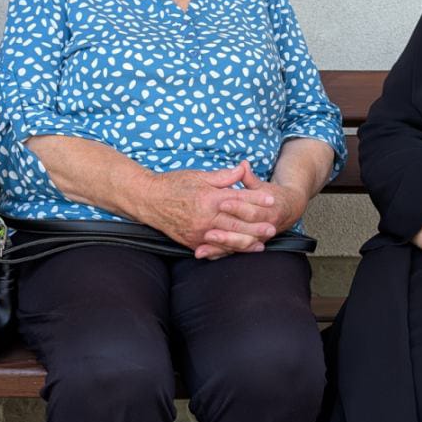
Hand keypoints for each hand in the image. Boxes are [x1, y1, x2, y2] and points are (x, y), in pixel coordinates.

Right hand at [140, 163, 278, 257]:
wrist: (148, 200)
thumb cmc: (173, 184)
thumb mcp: (198, 175)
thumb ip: (223, 177)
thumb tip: (242, 169)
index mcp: (208, 198)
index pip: (238, 198)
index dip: (257, 199)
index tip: (271, 199)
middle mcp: (204, 217)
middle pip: (236, 224)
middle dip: (256, 226)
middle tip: (273, 227)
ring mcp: (198, 232)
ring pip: (227, 240)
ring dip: (246, 243)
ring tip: (261, 244)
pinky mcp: (192, 242)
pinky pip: (214, 249)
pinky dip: (228, 250)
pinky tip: (239, 251)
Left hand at [193, 161, 309, 258]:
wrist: (288, 210)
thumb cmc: (272, 195)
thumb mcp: (262, 186)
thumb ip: (250, 178)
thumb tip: (243, 165)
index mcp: (268, 212)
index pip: (251, 211)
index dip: (237, 208)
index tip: (222, 204)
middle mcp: (263, 228)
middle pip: (243, 234)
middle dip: (225, 235)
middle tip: (207, 234)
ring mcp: (256, 239)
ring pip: (237, 246)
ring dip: (219, 248)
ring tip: (201, 249)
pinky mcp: (249, 245)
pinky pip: (233, 252)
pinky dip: (219, 254)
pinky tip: (204, 255)